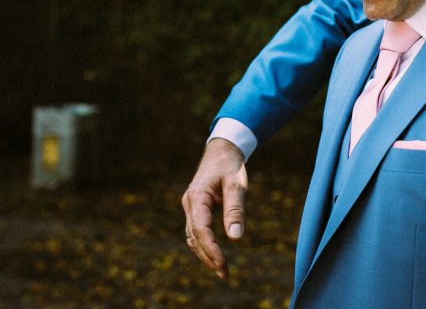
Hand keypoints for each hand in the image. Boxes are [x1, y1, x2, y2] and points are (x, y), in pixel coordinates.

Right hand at [181, 138, 247, 279]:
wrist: (222, 151)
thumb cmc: (230, 166)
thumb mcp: (236, 185)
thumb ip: (235, 210)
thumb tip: (235, 238)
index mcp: (197, 197)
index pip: (201, 230)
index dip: (211, 249)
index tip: (223, 264)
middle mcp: (189, 204)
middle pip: (195, 237)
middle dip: (209, 257)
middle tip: (225, 274)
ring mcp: (190, 207)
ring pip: (194, 237)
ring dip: (205, 254)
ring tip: (222, 270)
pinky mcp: (195, 209)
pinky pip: (196, 231)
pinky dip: (203, 245)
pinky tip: (213, 256)